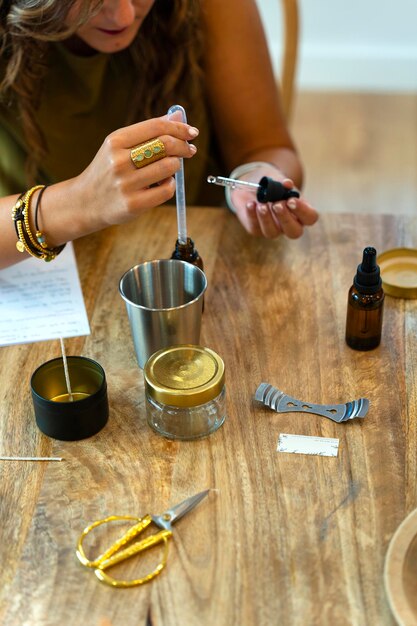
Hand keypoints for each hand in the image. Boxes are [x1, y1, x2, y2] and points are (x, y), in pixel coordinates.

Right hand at [74, 115, 198, 231]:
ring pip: (168, 167)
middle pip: (165, 145)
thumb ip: (148, 132)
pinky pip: (166, 191)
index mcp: (115, 141)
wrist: (85, 202)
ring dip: (176, 166)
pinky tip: (163, 184)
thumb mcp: (119, 146)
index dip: (179, 128)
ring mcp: (125, 184)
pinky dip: (170, 185)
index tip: (191, 132)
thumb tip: (176, 116)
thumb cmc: (108, 171)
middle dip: (183, 146)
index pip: (156, 127)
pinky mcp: (133, 204)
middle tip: (189, 150)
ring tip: (171, 168)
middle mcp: (119, 161)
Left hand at [229, 164, 317, 238]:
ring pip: (272, 233)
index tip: (292, 200)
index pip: (310, 218)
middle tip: (277, 204)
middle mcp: (288, 224)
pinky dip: (252, 215)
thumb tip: (287, 184)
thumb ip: (283, 183)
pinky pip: (255, 227)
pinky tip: (251, 204)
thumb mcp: (279, 181)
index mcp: (300, 212)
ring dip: (266, 218)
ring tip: (261, 204)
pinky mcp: (256, 229)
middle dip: (285, 218)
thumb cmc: (272, 185)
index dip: (303, 211)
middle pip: (294, 232)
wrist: (253, 185)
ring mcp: (273, 229)